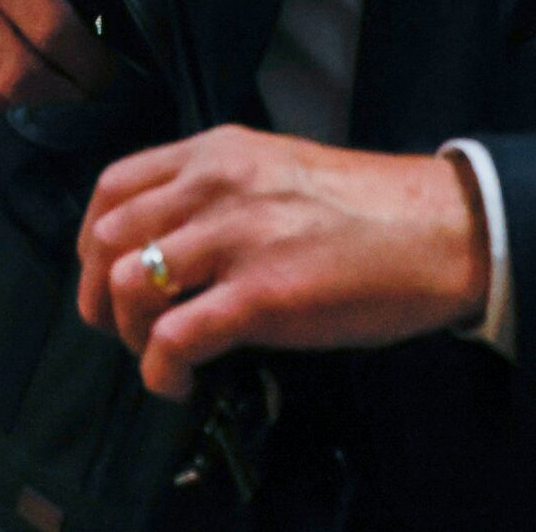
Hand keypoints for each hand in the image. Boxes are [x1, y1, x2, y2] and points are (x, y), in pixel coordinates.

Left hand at [75, 127, 489, 399]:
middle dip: (98, 292)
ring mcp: (236, 240)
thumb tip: (166, 237)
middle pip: (108, 238)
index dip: (91, 240)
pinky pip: (175, 337)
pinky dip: (159, 368)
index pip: (113, 188)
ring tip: (155, 352)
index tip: (101, 274)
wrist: (444, 231)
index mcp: (215, 153)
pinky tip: (176, 382)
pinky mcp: (261, 297)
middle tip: (119, 326)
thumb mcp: (275, 168)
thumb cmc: (368, 209)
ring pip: (127, 284)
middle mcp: (214, 186)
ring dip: (127, 332)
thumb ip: (216, 188)